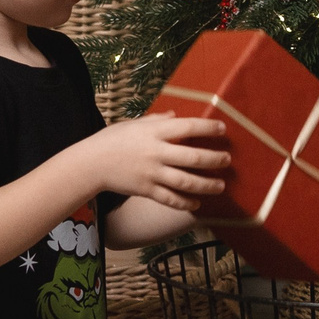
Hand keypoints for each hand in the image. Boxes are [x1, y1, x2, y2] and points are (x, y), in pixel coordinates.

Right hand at [80, 114, 230, 213]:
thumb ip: (157, 120)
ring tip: (220, 185)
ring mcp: (151, 173)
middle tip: (227, 160)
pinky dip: (185, 202)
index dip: (208, 128)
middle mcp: (156, 152)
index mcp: (154, 132)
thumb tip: (176, 116)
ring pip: (185, 181)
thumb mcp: (134, 123)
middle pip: (192, 157)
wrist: (91, 163)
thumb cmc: (113, 139)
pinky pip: (170, 199)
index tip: (223, 129)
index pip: (188, 127)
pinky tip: (197, 203)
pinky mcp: (145, 190)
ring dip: (206, 184)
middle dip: (214, 159)